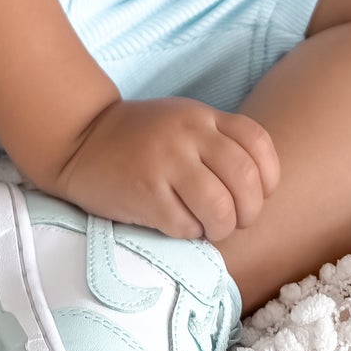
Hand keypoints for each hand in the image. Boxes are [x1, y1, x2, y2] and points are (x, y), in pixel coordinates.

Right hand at [46, 96, 279, 241]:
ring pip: (220, 209)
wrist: (81, 138)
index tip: (257, 194)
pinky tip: (177, 224)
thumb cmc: (140, 139)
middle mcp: (187, 134)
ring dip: (221, 228)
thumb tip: (258, 189)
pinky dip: (190, 234)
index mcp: (202, 116)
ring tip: (207, 227)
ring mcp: (165, 162)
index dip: (268, 176)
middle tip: (234, 221)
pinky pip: (185, 226)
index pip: (258, 142)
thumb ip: (218, 143)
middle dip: (249, 212)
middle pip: (245, 179)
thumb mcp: (183, 124)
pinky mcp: (144, 192)